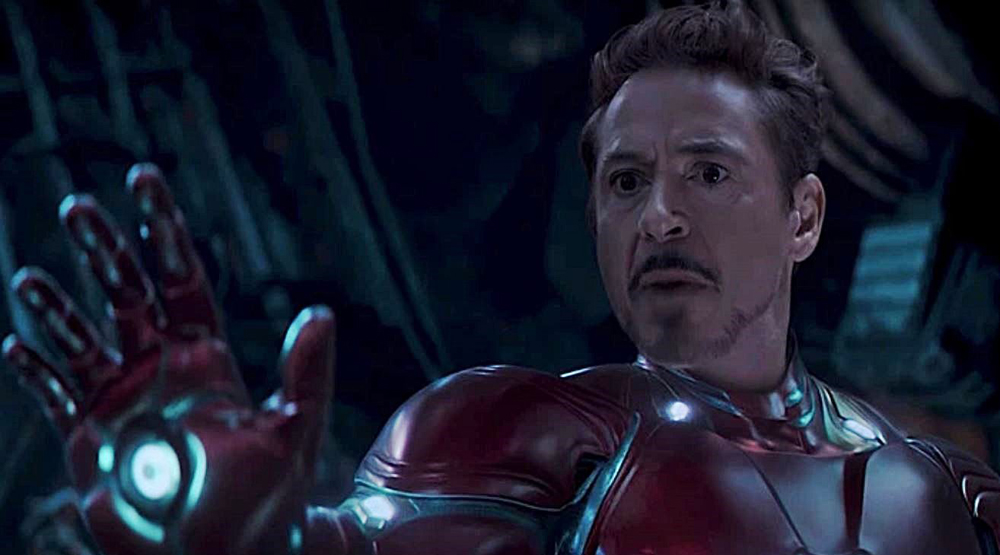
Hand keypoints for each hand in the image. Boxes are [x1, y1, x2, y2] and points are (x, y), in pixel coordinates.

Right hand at [3, 164, 335, 554]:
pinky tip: (17, 345)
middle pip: (125, 293)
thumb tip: (322, 313)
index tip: (144, 178)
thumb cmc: (270, 499)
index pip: (182, 277)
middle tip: (79, 205)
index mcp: (208, 356)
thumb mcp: (296, 432)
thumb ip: (308, 375)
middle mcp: (160, 368)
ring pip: (79, 339)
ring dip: (56, 308)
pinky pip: (56, 395)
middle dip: (104, 250)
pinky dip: (36, 372)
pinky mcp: (89, 440)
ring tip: (30, 279)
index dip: (164, 230)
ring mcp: (121, 401)